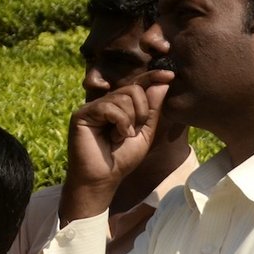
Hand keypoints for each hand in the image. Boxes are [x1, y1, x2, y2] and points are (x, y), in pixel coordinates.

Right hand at [61, 70, 171, 220]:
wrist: (103, 179)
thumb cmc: (122, 159)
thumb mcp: (145, 133)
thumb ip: (152, 109)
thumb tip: (163, 83)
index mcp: (120, 107)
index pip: (137, 86)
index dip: (152, 78)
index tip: (171, 75)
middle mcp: (105, 103)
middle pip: (133, 89)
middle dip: (142, 111)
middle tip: (134, 131)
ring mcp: (93, 107)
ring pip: (122, 98)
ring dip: (129, 121)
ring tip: (120, 137)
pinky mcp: (82, 114)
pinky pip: (109, 107)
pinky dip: (119, 123)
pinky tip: (115, 137)